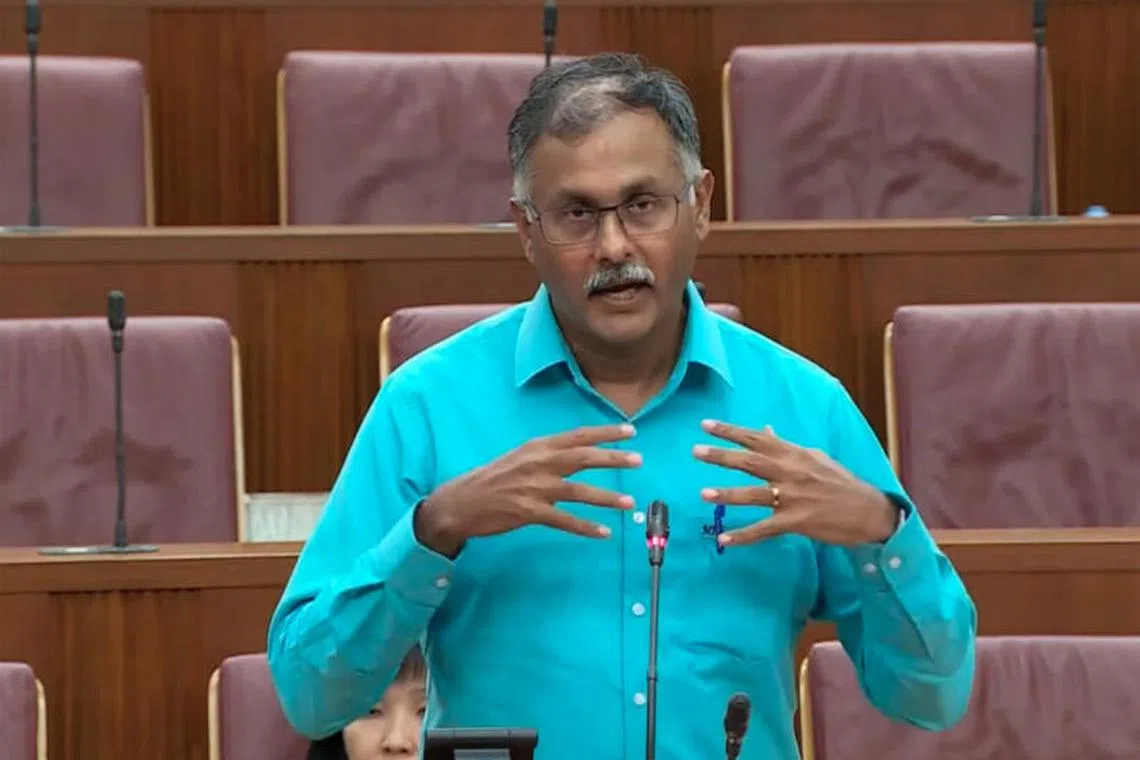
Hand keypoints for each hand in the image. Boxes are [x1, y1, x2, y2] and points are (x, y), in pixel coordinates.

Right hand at [416, 424, 640, 555]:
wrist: (460, 502)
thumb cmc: (493, 479)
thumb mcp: (520, 457)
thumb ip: (548, 455)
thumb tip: (577, 454)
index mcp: (537, 446)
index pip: (578, 436)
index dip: (605, 433)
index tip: (630, 431)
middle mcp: (538, 463)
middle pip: (582, 458)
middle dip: (612, 459)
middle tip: (638, 460)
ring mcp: (533, 488)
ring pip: (578, 491)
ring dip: (606, 497)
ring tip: (629, 503)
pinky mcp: (527, 512)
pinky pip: (563, 520)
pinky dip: (585, 527)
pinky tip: (603, 533)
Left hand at [693, 419, 897, 546]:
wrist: (869, 511)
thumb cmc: (841, 483)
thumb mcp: (815, 458)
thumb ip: (787, 446)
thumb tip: (765, 431)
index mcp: (795, 454)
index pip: (758, 438)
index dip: (731, 431)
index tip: (706, 425)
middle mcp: (791, 472)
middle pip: (751, 461)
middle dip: (722, 456)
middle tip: (696, 451)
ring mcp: (793, 498)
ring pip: (754, 495)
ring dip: (727, 494)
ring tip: (703, 493)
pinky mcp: (796, 522)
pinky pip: (764, 529)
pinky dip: (743, 536)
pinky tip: (724, 539)